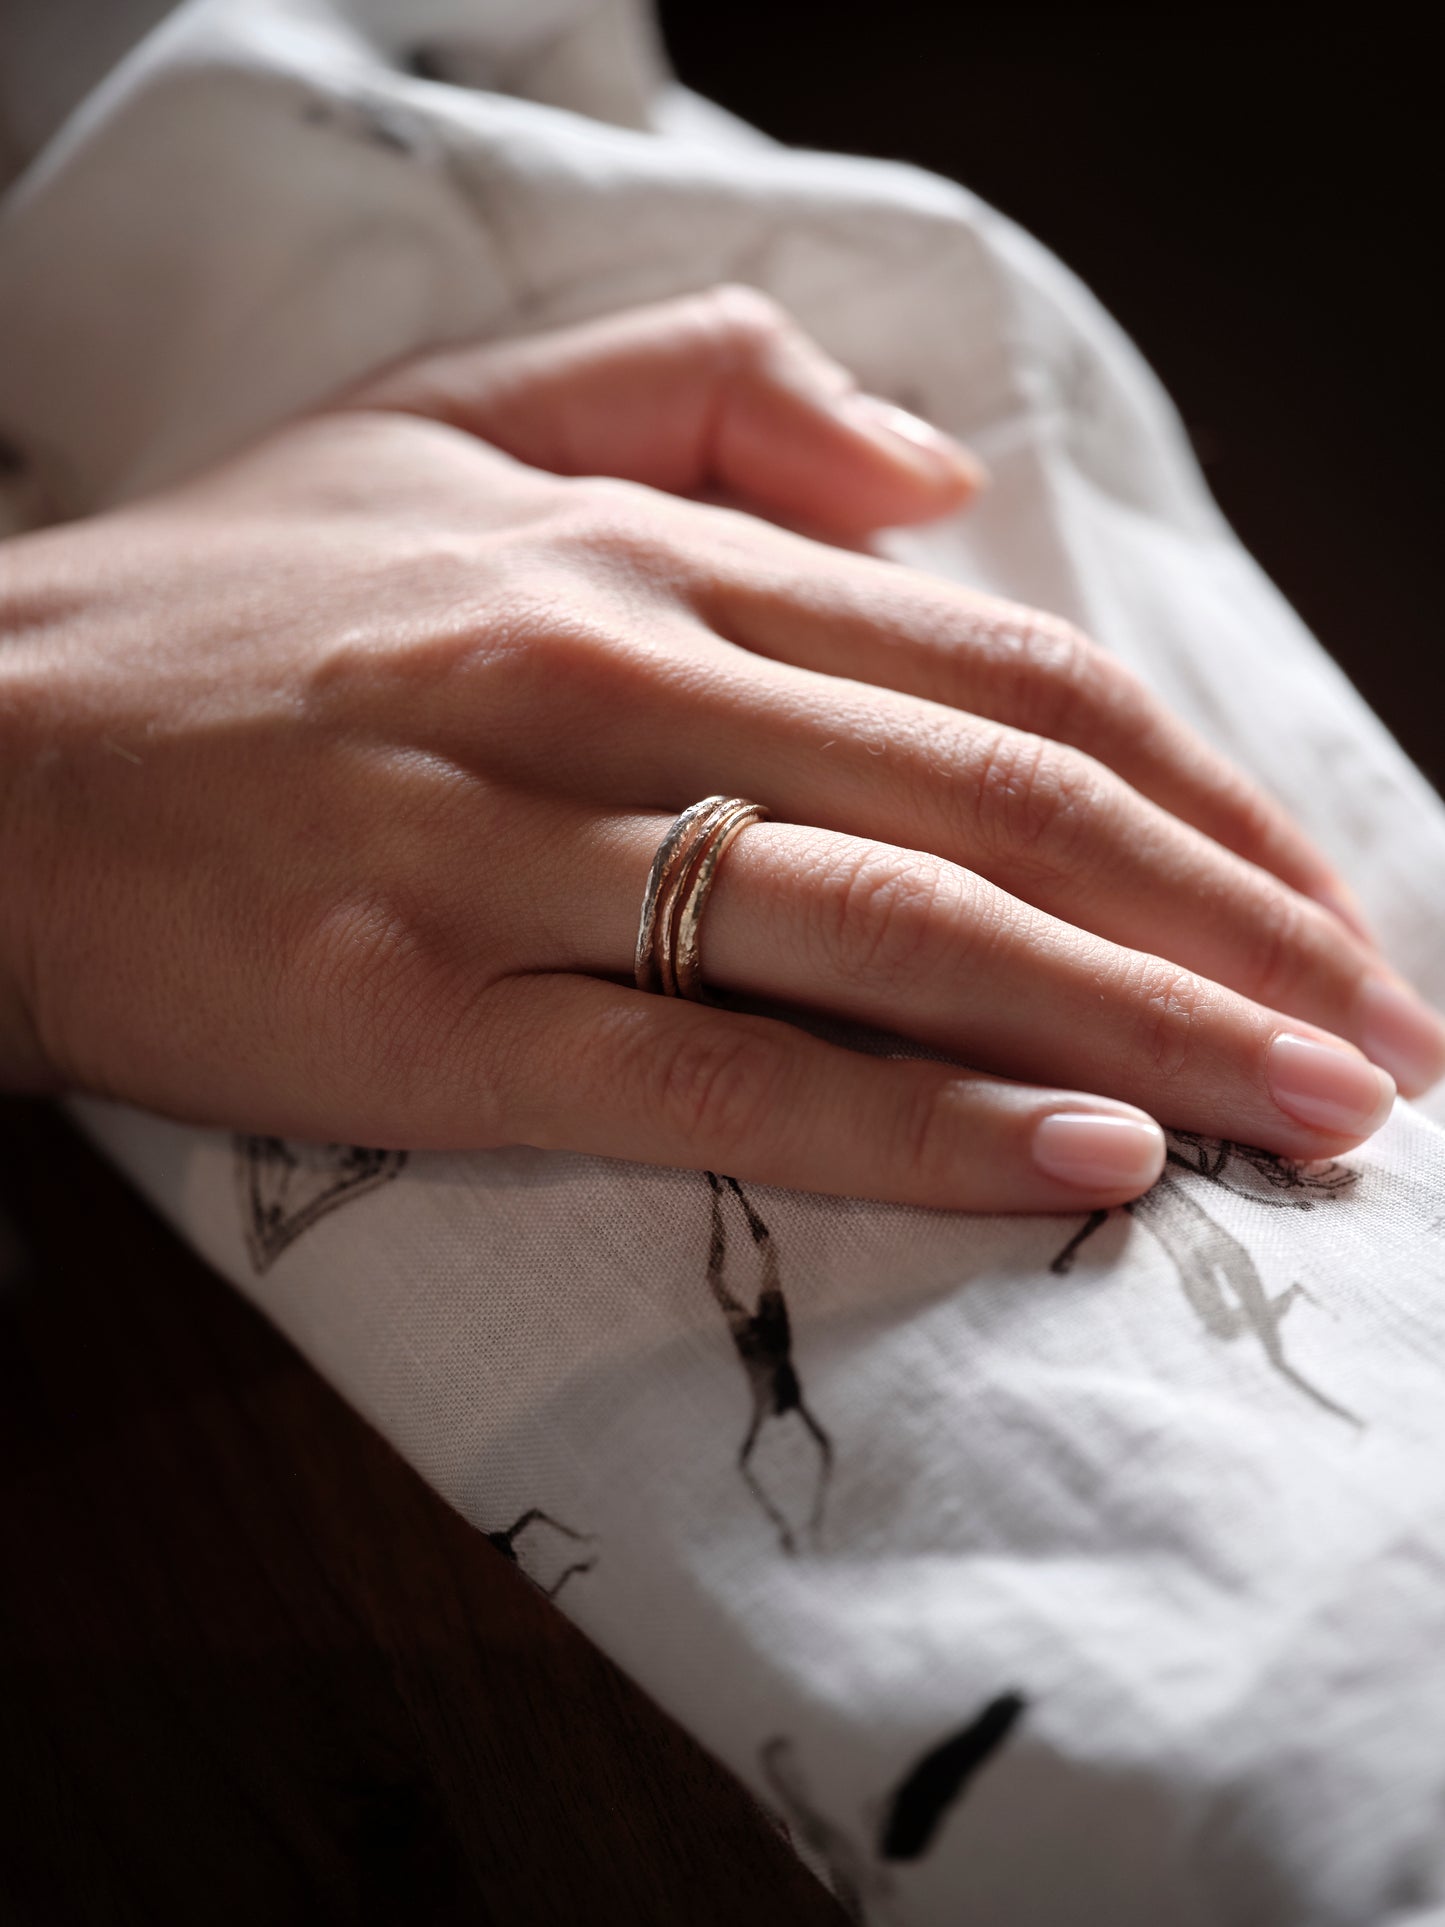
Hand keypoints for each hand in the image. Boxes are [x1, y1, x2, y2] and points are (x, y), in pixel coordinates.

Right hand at [1, 287, 1438, 1211]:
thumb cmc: (222, 614)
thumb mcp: (454, 425)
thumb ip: (713, 401)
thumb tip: (937, 487)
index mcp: (648, 554)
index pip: (1010, 681)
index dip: (1205, 801)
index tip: (1325, 907)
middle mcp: (615, 676)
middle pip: (1006, 807)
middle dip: (1230, 933)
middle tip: (1379, 1041)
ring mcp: (523, 850)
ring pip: (901, 933)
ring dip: (1141, 1029)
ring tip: (1307, 1113)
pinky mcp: (434, 1015)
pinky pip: (721, 1075)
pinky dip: (920, 1119)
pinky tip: (1083, 1163)